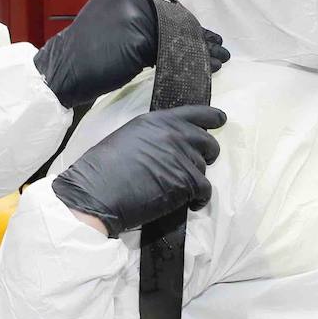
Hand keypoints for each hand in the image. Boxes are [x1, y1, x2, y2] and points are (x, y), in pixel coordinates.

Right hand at [34, 0, 229, 108]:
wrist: (60, 71)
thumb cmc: (87, 56)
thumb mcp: (112, 26)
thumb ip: (141, 21)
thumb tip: (179, 31)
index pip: (165, 5)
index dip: (188, 24)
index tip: (208, 37)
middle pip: (174, 17)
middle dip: (198, 36)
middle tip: (219, 49)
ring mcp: (131, 13)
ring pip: (174, 34)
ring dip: (199, 50)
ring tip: (218, 61)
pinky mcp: (135, 36)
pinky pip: (168, 51)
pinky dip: (187, 61)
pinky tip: (202, 69)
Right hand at [51, 105, 226, 236]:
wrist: (96, 193)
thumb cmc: (102, 169)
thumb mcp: (128, 138)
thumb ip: (153, 137)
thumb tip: (167, 146)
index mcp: (157, 121)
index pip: (195, 113)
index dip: (212, 117)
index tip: (221, 119)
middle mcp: (174, 134)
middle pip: (207, 141)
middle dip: (207, 153)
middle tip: (200, 164)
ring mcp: (182, 157)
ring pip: (204, 168)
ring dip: (196, 179)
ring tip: (180, 189)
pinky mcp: (186, 182)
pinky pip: (205, 190)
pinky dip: (201, 199)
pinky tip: (191, 204)